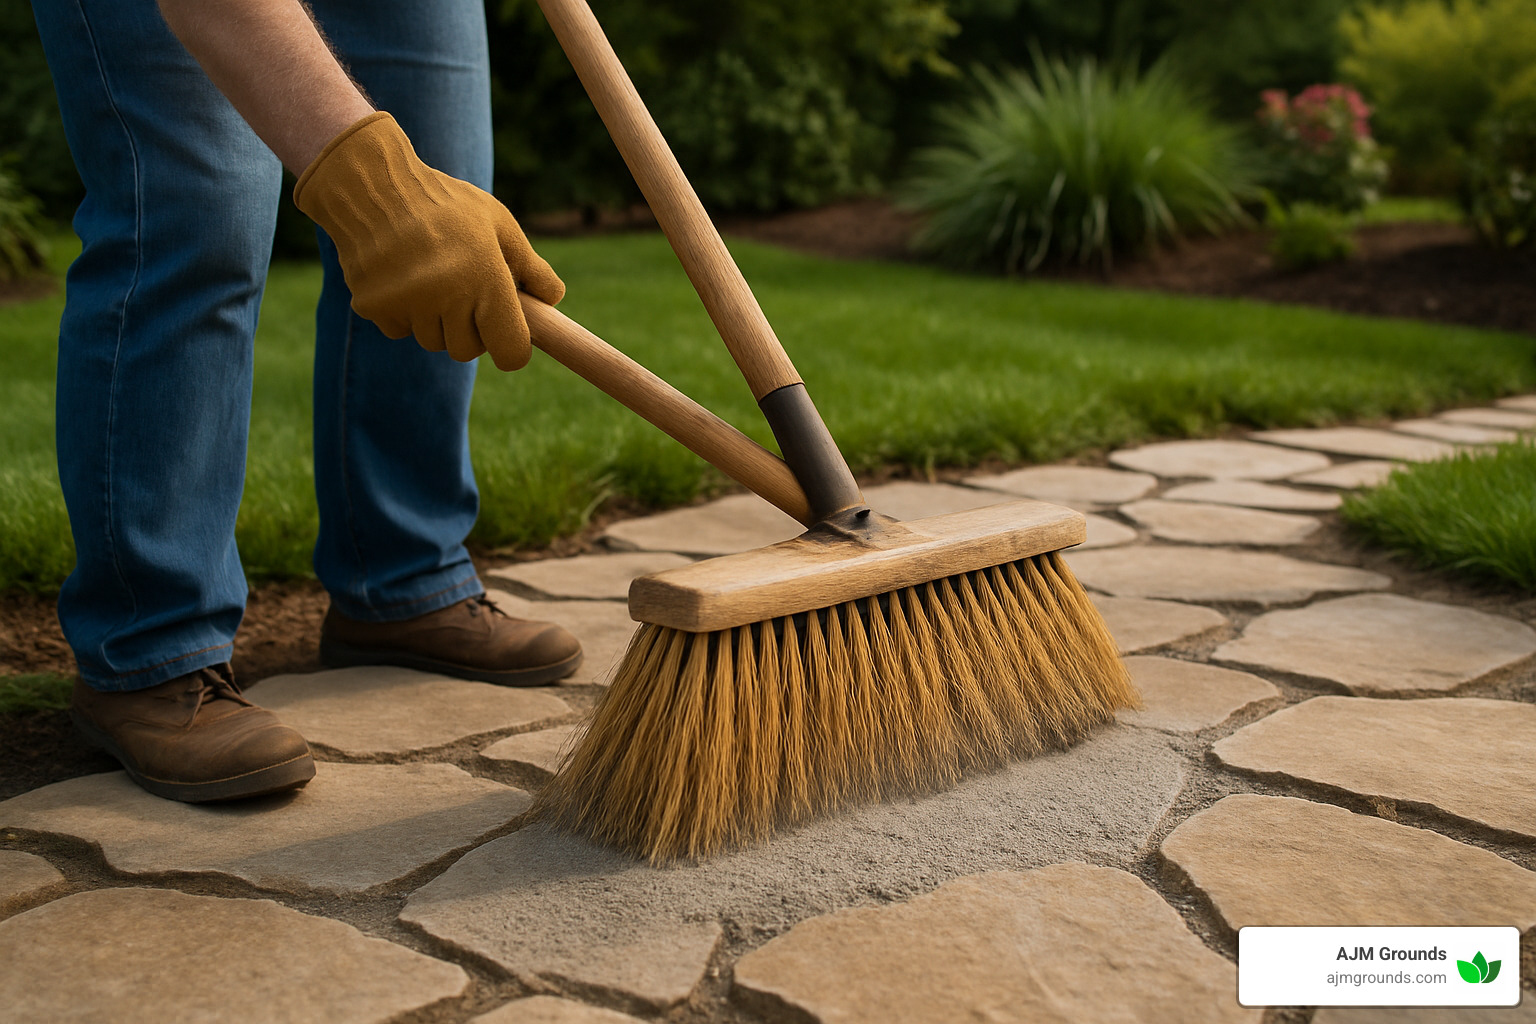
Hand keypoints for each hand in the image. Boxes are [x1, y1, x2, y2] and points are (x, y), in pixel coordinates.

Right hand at [292, 112, 563, 369]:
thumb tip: (553, 298)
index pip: (510, 351)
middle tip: (464, 294)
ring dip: (435, 320)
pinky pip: (399, 330)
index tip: (507, 336)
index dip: (512, 349)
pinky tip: (400, 276)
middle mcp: (448, 297)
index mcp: (486, 279)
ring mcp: (408, 304)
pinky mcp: (374, 307)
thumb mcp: (496, 222)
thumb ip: (529, 265)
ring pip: (432, 341)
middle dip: (470, 330)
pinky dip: (403, 312)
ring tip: (430, 277)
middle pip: (467, 351)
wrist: (370, 184)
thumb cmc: (444, 203)